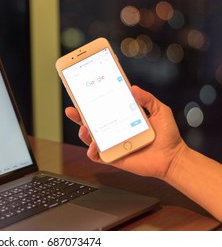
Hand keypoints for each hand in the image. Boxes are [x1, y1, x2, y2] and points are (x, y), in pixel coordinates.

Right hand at [65, 85, 187, 179]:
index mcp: (122, 118)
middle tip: (71, 110)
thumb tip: (133, 88)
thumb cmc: (167, 136)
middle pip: (91, 123)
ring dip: (83, 133)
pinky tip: (95, 145)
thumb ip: (147, 99)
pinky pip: (97, 156)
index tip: (82, 94)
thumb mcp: (160, 110)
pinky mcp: (113, 158)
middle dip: (78, 116)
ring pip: (90, 139)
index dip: (90, 102)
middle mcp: (114, 131)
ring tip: (84, 128)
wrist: (174, 158)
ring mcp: (112, 145)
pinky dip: (92, 151)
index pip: (102, 109)